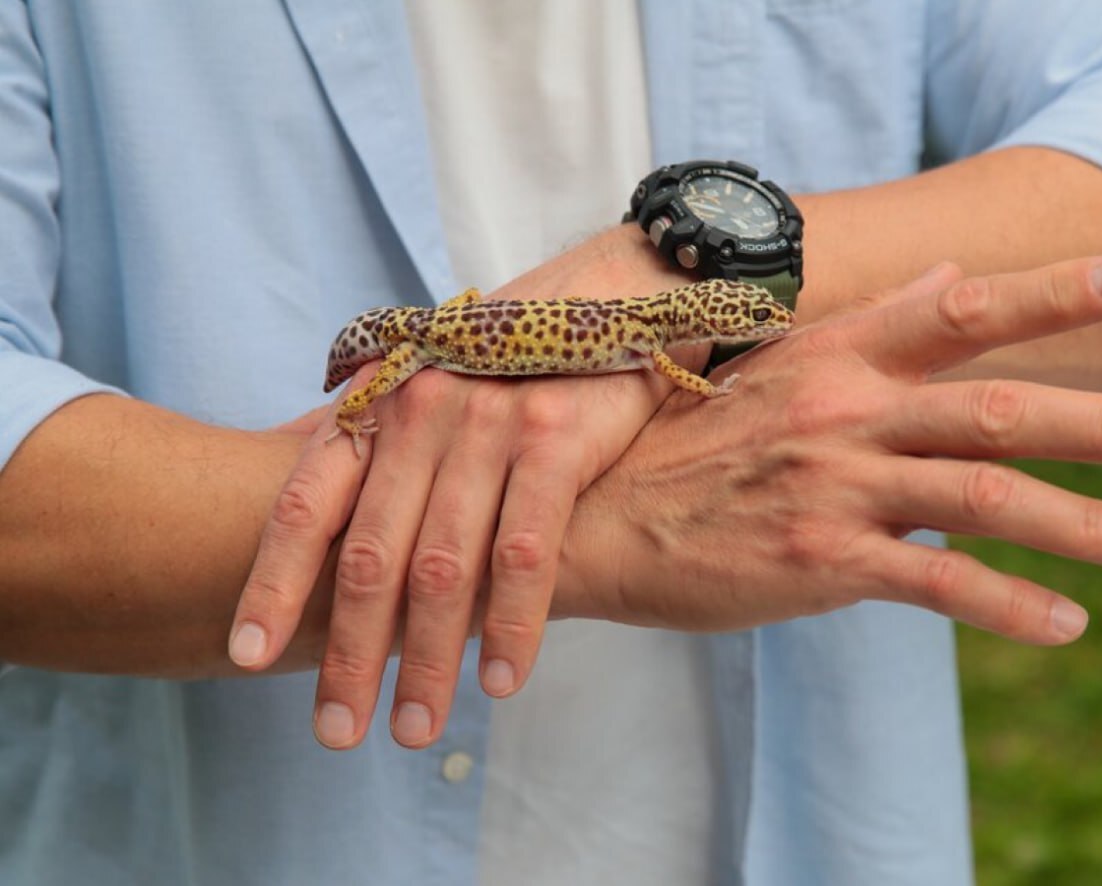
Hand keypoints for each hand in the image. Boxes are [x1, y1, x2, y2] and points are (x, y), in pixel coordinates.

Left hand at [230, 227, 691, 749]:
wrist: (614, 297)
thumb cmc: (516, 360)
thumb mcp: (433, 389)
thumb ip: (384, 451)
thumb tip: (326, 535)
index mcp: (380, 404)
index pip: (308, 503)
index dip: (273, 584)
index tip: (250, 656)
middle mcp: (423, 411)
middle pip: (372, 555)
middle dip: (351, 652)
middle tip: (339, 731)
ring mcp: (489, 423)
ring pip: (445, 565)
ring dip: (428, 659)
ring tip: (415, 728)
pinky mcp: (557, 436)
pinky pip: (527, 551)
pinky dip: (511, 624)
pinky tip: (503, 681)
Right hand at [559, 257, 1101, 641]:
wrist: (593, 518)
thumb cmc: (687, 445)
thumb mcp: (776, 370)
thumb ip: (872, 326)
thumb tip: (951, 278)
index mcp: (834, 359)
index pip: (954, 312)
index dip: (1043, 295)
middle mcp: (843, 412)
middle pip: (996, 407)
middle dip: (1099, 422)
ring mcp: (832, 487)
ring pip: (982, 496)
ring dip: (1081, 523)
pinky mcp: (818, 561)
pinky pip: (934, 583)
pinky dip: (1007, 605)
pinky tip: (1064, 624)